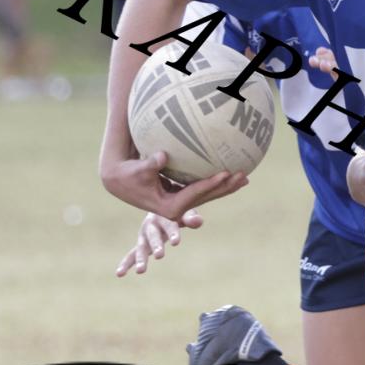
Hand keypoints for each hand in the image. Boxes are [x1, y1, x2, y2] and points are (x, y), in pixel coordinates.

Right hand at [100, 149, 245, 222]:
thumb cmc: (128, 174)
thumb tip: (163, 156)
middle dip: (226, 187)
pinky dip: (215, 181)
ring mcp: (180, 202)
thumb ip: (150, 164)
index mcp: (169, 207)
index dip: (211, 184)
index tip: (225, 173)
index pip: (195, 194)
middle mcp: (178, 207)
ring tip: (245, 176)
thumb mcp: (138, 170)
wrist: (119, 181)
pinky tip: (230, 173)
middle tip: (244, 176)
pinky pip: (202, 187)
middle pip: (207, 197)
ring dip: (226, 186)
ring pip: (208, 194)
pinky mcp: (180, 195)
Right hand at [115, 209, 202, 276]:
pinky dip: (126, 263)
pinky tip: (119, 274)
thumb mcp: (185, 211)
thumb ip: (191, 217)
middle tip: (159, 256)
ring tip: (140, 271)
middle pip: (153, 236)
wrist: (160, 204)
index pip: (170, 225)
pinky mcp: (141, 244)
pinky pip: (131, 254)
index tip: (176, 242)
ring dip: (141, 258)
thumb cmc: (177, 209)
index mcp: (163, 215)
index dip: (173, 233)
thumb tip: (198, 221)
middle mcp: (151, 225)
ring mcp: (144, 235)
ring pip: (141, 247)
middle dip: (156, 245)